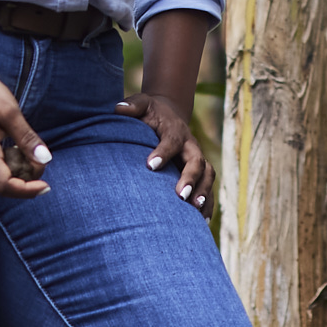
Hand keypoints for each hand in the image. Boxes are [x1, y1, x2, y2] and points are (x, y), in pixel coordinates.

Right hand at [0, 60, 50, 198]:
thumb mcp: (10, 111)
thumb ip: (26, 138)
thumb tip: (45, 160)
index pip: (4, 186)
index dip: (27, 191)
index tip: (45, 186)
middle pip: (0, 186)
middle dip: (24, 182)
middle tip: (40, 163)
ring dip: (15, 174)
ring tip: (28, 153)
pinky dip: (5, 167)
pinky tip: (14, 149)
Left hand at [120, 86, 215, 209]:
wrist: (169, 114)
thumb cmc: (151, 113)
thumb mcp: (142, 104)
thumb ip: (132, 106)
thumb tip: (118, 109)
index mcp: (175, 131)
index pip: (172, 141)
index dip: (163, 152)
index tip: (150, 166)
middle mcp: (191, 146)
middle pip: (197, 161)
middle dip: (191, 178)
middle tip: (180, 196)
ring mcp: (198, 159)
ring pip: (208, 176)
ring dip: (203, 193)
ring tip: (195, 210)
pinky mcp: (200, 173)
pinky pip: (208, 188)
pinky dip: (208, 204)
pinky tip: (201, 222)